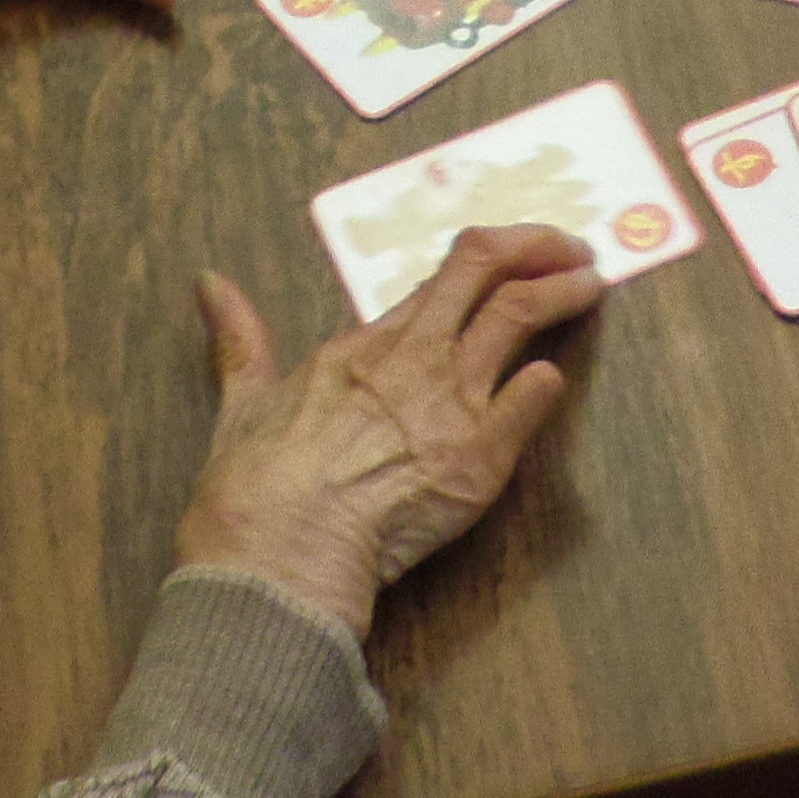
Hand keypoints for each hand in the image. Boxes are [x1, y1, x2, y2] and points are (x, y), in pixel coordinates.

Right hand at [175, 229, 603, 640]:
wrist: (277, 549)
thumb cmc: (253, 486)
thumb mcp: (241, 399)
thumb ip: (238, 338)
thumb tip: (209, 283)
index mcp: (365, 345)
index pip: (445, 275)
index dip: (492, 256)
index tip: (519, 253)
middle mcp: (413, 359)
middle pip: (488, 272)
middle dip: (539, 248)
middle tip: (573, 247)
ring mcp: (450, 405)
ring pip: (518, 319)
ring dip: (561, 294)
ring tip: (589, 286)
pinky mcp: (478, 460)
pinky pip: (529, 404)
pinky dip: (548, 381)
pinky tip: (558, 374)